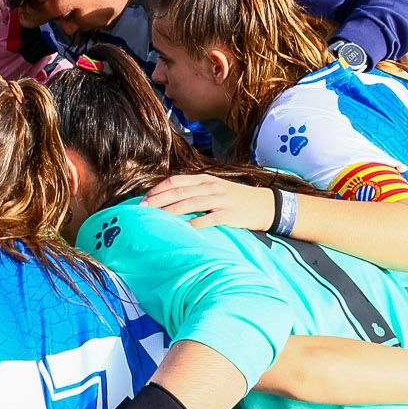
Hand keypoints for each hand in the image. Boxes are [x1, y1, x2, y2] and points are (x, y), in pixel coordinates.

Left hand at [143, 173, 277, 230]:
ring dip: (171, 210)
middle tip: (142, 210)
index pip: (175, 181)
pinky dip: (195, 223)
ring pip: (191, 203)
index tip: (142, 200)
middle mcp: (211, 187)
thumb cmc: (234, 198)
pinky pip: (209, 218)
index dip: (157, 190)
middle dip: (158, 200)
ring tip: (155, 218)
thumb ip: (193, 190)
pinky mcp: (230, 214)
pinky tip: (183, 229)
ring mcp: (221, 199)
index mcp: (204, 179)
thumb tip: (167, 198)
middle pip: (179, 191)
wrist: (266, 205)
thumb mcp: (214, 188)